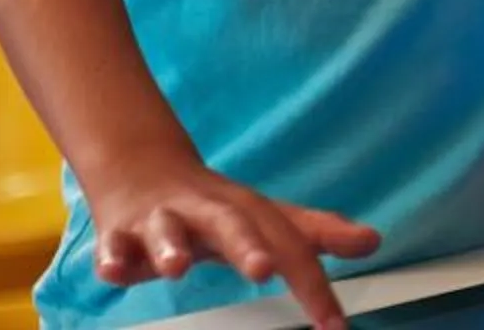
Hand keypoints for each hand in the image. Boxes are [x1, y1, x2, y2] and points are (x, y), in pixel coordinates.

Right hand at [85, 152, 376, 329]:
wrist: (142, 170)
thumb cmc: (212, 206)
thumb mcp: (266, 216)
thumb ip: (316, 232)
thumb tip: (372, 242)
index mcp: (249, 212)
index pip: (289, 246)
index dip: (313, 284)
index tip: (334, 323)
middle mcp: (208, 212)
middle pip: (232, 224)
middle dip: (247, 245)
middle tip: (264, 269)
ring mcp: (161, 221)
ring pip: (166, 230)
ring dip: (172, 247)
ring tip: (178, 268)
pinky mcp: (119, 233)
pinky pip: (112, 246)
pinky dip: (111, 258)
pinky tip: (114, 271)